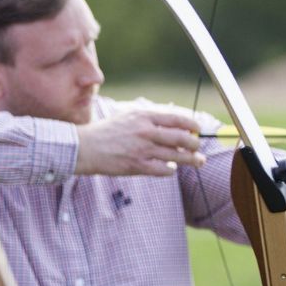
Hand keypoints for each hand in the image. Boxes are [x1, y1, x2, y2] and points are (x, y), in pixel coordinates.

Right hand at [74, 101, 206, 176]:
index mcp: (144, 116)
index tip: (197, 129)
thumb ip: (148, 118)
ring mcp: (142, 150)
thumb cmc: (106, 131)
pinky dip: (171, 170)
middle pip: (181, 138)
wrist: (86, 147)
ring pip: (177, 156)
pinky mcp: (137, 166)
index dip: (192, 124)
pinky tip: (171, 168)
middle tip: (198, 147)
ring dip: (191, 159)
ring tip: (198, 161)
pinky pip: (163, 169)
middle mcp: (146, 132)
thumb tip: (171, 121)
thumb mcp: (127, 116)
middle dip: (195, 144)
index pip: (176, 118)